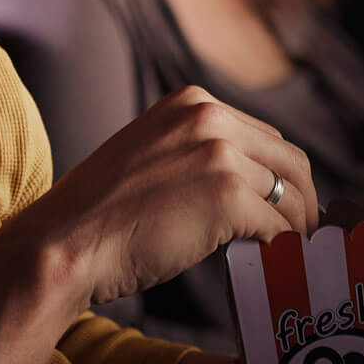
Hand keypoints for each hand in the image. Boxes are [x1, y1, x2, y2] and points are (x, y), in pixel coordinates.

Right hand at [23, 87, 316, 313]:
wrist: (63, 244)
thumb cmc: (96, 215)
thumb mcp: (147, 155)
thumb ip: (193, 152)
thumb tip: (246, 181)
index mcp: (190, 102)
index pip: (264, 135)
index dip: (277, 174)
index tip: (281, 203)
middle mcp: (209, 118)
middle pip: (290, 160)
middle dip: (301, 199)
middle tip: (299, 233)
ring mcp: (221, 156)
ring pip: (290, 196)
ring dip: (294, 228)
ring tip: (286, 252)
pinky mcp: (228, 198)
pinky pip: (279, 227)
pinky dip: (281, 248)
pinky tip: (269, 261)